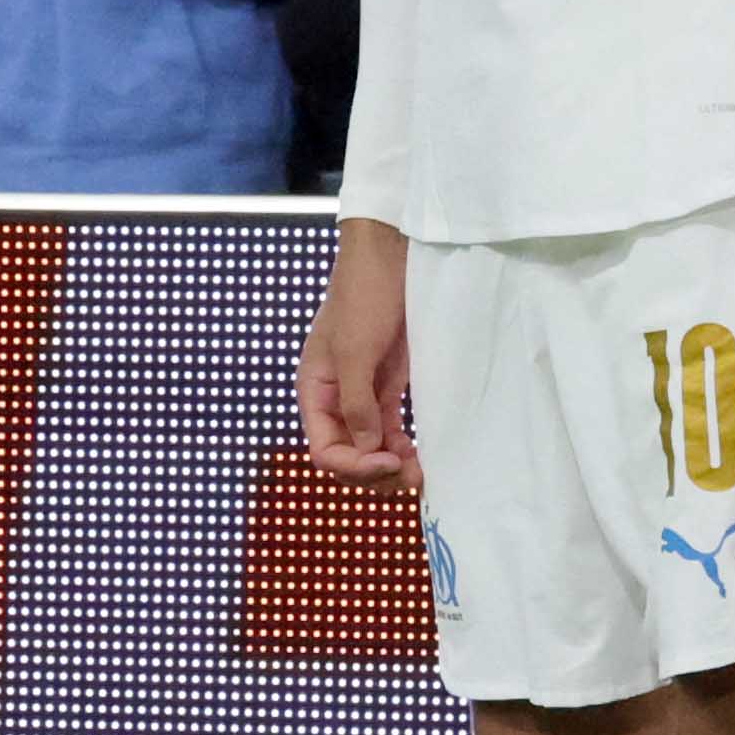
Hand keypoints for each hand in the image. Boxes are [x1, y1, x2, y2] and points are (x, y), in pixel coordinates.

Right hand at [298, 211, 411, 487]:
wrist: (389, 259)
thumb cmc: (364, 298)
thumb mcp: (354, 351)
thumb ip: (356, 404)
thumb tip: (364, 451)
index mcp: (315, 393)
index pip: (325, 450)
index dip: (353, 466)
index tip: (389, 462)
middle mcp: (335, 400)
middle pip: (347, 456)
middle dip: (374, 473)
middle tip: (410, 475)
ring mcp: (362, 395)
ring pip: (370, 449)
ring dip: (392, 466)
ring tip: (420, 472)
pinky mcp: (387, 388)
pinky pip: (390, 431)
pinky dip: (402, 447)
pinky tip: (419, 454)